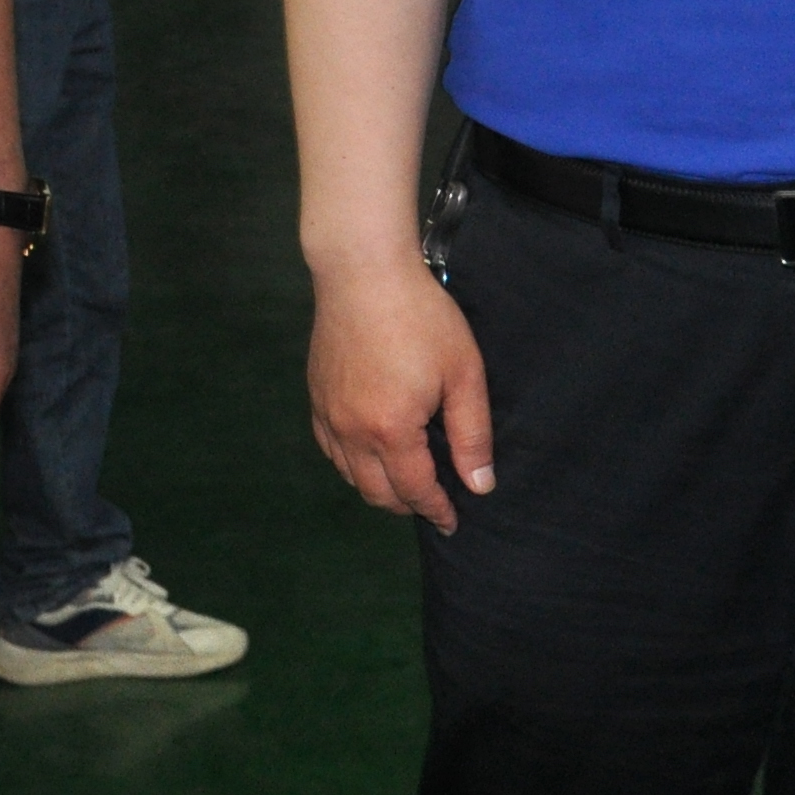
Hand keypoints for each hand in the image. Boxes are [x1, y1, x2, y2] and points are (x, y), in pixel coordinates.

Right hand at [308, 256, 492, 532]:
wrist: (363, 271)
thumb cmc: (421, 317)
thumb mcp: (462, 373)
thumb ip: (471, 434)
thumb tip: (479, 485)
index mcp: (391, 430)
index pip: (415, 490)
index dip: (436, 510)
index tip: (451, 522)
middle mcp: (352, 431)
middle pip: (376, 492)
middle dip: (406, 505)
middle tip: (431, 502)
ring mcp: (328, 413)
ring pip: (349, 473)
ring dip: (377, 486)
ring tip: (403, 481)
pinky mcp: (315, 394)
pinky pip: (329, 447)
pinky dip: (350, 462)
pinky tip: (367, 451)